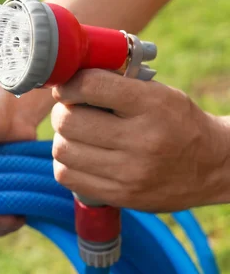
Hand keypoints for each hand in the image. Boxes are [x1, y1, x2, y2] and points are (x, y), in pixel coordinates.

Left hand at [51, 69, 229, 211]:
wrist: (213, 166)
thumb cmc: (175, 120)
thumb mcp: (156, 92)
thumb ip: (114, 83)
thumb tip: (65, 78)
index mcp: (152, 105)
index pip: (91, 86)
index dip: (68, 84)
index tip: (65, 87)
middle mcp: (142, 140)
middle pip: (69, 121)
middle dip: (62, 112)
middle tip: (70, 111)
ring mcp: (130, 173)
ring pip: (63, 150)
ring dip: (62, 139)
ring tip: (77, 135)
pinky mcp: (121, 195)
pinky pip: (67, 176)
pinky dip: (66, 163)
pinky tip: (80, 156)